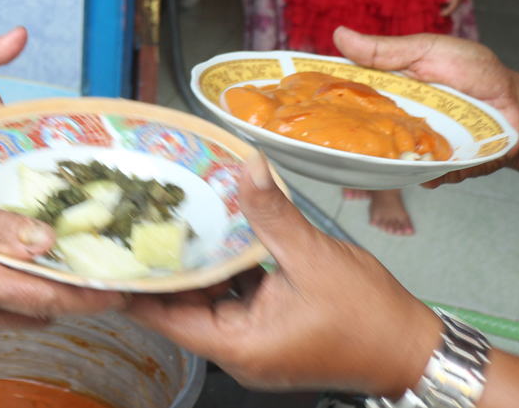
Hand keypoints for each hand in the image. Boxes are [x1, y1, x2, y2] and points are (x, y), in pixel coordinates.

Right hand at [0, 176, 120, 328]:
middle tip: (103, 277)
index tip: (124, 294)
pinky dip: (14, 294)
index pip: (47, 300)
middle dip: (73, 299)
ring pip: (15, 315)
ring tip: (67, 268)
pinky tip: (18, 267)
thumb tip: (46, 241)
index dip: (90, 298)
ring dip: (43, 297)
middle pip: (37, 314)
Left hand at [126, 157, 440, 395]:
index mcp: (236, 344)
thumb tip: (246, 166)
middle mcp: (235, 350)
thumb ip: (272, 213)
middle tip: (129, 220)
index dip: (129, 285)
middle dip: (156, 265)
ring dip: (188, 263)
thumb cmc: (370, 319)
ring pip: (202, 299)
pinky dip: (218, 269)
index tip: (103, 253)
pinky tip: (208, 233)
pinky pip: (228, 298)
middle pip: (176, 306)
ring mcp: (250, 342)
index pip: (161, 316)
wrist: (415, 350)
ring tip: (159, 219)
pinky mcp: (265, 331)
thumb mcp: (315, 258)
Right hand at [331, 26, 518, 186]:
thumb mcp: (428, 51)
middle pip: (356, 132)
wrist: (518, 106)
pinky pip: (421, 176)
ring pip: (385, 159)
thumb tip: (339, 35)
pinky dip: (426, 174)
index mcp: (383, 88)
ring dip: (385, 159)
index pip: (343, 94)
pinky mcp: (434, 167)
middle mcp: (390, 119)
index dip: (320, 98)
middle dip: (343, 138)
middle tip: (337, 138)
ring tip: (397, 153)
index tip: (298, 100)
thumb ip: (386, 50)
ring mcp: (411, 145)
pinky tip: (436, 167)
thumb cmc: (473, 72)